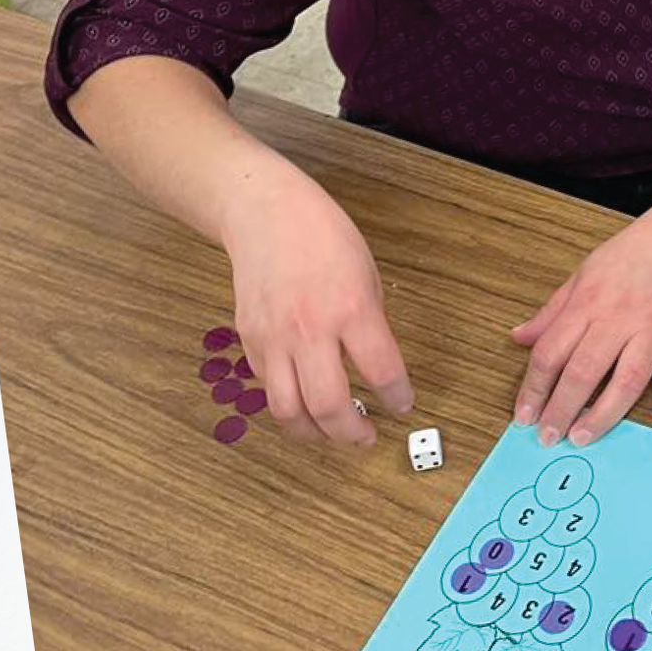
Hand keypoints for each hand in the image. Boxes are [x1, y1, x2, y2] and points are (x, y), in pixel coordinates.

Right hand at [221, 156, 411, 446]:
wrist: (265, 213)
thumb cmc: (322, 236)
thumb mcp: (366, 275)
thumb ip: (371, 324)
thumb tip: (378, 369)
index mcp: (350, 309)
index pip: (382, 373)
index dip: (397, 398)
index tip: (402, 405)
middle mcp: (309, 330)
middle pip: (328, 406)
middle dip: (351, 433)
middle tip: (364, 437)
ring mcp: (273, 338)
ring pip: (288, 410)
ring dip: (312, 434)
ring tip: (329, 434)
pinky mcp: (249, 340)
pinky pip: (267, 387)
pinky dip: (287, 403)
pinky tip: (302, 401)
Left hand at [511, 204, 651, 445]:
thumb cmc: (636, 250)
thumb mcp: (584, 271)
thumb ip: (553, 310)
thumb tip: (520, 337)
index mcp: (588, 302)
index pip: (550, 352)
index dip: (533, 388)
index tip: (523, 415)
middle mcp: (618, 319)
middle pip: (582, 372)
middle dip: (560, 409)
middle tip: (547, 438)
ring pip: (626, 380)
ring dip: (603, 414)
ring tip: (583, 438)